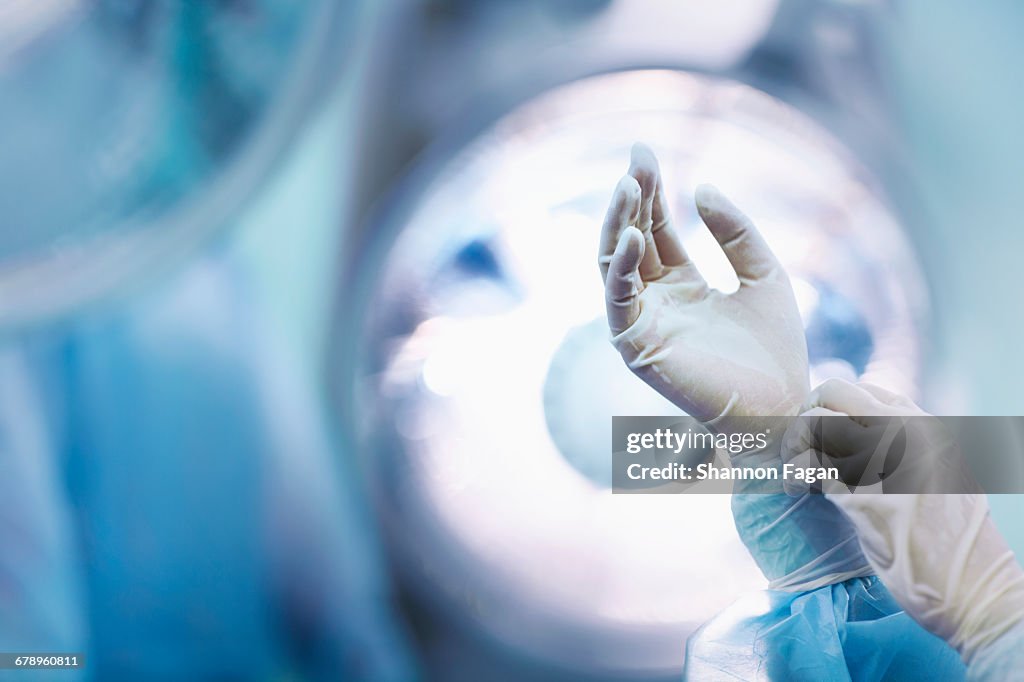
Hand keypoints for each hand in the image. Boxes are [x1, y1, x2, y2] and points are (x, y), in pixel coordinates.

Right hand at [599, 143, 808, 430]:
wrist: (783, 405)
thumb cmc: (776, 349)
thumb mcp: (763, 273)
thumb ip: (735, 232)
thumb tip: (701, 187)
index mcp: (681, 286)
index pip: (654, 230)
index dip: (650, 191)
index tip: (645, 152)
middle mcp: (655, 302)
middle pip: (630, 240)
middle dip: (631, 198)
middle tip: (637, 157)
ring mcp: (642, 324)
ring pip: (613, 265)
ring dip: (617, 224)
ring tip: (629, 185)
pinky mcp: (636, 347)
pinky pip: (618, 300)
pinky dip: (621, 267)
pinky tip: (634, 235)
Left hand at [785, 378, 1023, 663]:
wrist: (973, 587)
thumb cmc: (953, 539)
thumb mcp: (942, 474)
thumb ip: (907, 446)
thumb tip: (857, 432)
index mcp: (926, 426)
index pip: (862, 390)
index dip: (830, 406)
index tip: (821, 432)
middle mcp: (906, 433)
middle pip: (833, 393)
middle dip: (805, 414)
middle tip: (799, 445)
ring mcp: (887, 461)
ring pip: (816, 424)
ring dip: (794, 446)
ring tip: (797, 473)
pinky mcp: (864, 497)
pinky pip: (812, 467)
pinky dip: (797, 476)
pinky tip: (799, 491)